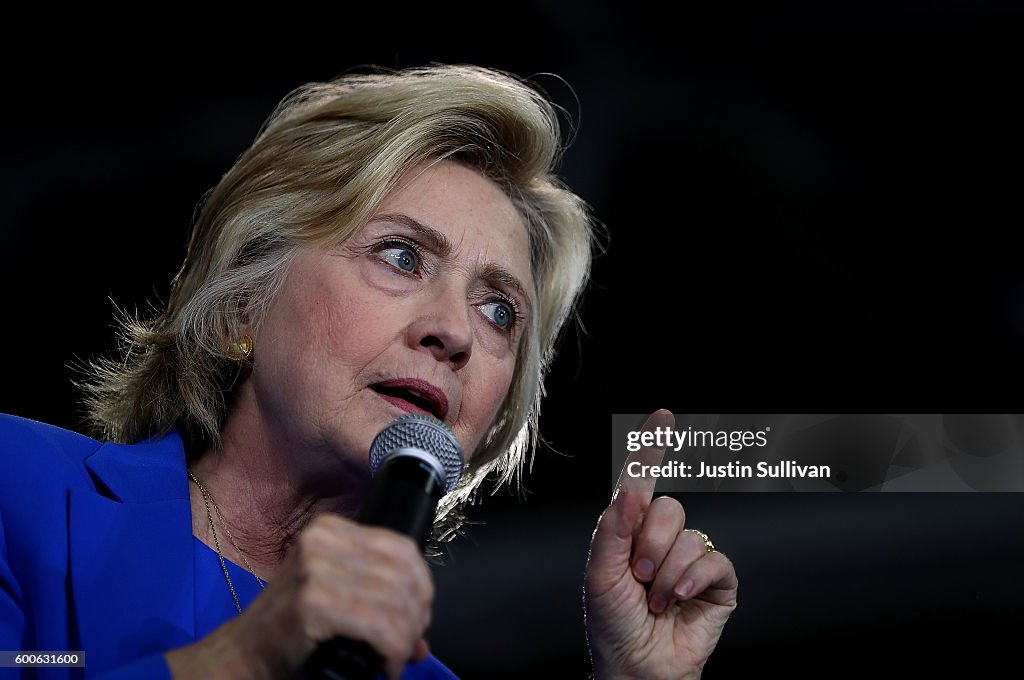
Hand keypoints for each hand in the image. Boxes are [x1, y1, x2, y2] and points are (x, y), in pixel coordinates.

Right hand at [166, 513, 432, 679]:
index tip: (418, 616)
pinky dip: (392, 650)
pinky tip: (386, 666)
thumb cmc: (290, 629)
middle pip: (403, 575)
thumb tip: (422, 636)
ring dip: (406, 639)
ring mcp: (314, 569)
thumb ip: (380, 605)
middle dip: (416, 617)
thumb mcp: (336, 599)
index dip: (422, 585)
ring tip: (396, 658)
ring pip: (396, 602)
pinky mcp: (312, 603)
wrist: (243, 655)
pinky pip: (379, 625)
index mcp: (329, 529)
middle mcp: (321, 541)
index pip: (402, 548)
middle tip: (409, 644)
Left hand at [584, 410, 737, 679]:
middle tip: (638, 578)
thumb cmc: (612, 623)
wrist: (638, 668)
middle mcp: (661, 540)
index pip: (640, 482)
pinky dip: (695, 579)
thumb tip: (630, 489)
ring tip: (656, 600)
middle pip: (668, 508)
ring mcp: (691, 560)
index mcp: (628, 531)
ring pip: (691, 535)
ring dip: (669, 572)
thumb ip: (613, 529)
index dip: (652, 448)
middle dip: (650, 545)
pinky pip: (716, 560)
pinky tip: (680, 598)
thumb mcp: (600, 575)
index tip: (663, 416)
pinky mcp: (718, 583)